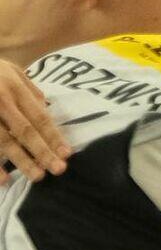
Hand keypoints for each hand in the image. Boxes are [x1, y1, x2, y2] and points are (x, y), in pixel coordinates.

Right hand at [0, 63, 69, 183]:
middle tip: (58, 169)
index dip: (53, 136)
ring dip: (21, 160)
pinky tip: (3, 179)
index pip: (38, 116)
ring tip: (37, 176)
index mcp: (13, 87)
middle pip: (24, 130)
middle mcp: (0, 99)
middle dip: (42, 151)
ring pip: (3, 140)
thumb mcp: (11, 70)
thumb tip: (48, 111)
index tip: (66, 154)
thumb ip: (30, 91)